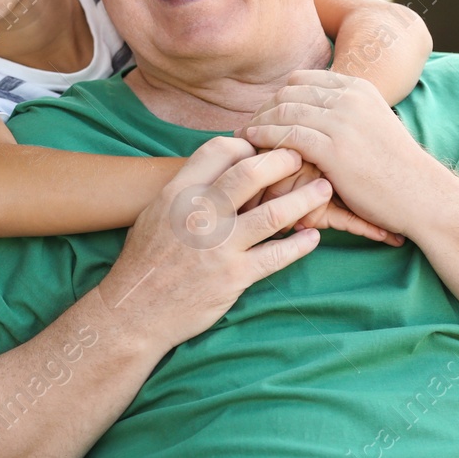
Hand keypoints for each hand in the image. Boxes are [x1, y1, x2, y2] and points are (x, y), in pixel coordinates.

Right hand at [97, 137, 332, 355]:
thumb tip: (218, 169)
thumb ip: (186, 189)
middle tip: (302, 158)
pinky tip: (312, 237)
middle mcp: (199, 214)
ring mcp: (219, 246)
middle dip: (283, 160)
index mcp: (178, 192)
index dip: (246, 147)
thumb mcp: (155, 212)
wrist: (135, 309)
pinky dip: (300, 245)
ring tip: (323, 189)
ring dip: (304, 199)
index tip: (261, 153)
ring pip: (273, 213)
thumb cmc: (145, 259)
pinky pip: (277, 256)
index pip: (219, 150)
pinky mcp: (234, 276)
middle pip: (251, 173)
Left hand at [237, 70, 442, 237]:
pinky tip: (253, 145)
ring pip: (284, 111)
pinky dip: (265, 138)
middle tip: (247, 125)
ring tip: (244, 136)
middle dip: (264, 108)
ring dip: (259, 123)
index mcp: (359, 88)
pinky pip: (287, 135)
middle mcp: (350, 98)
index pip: (302, 80)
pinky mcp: (334, 148)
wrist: (421, 194)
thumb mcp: (374, 124)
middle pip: (289, 92)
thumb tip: (314, 111)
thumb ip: (346, 111)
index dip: (278, 95)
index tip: (264, 112)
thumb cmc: (395, 167)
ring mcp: (342, 121)